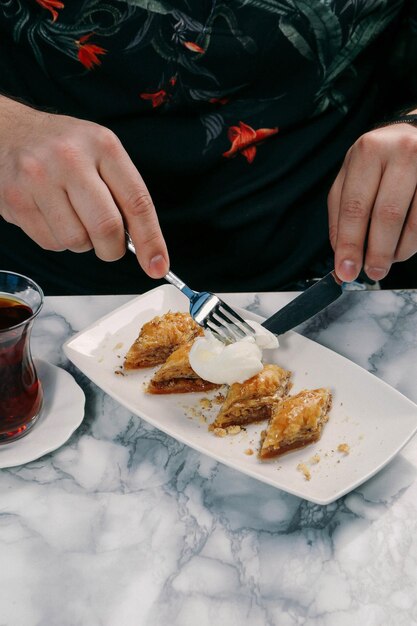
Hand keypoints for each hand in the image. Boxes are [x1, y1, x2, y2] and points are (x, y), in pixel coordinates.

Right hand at [0, 97, 168, 277]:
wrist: (8, 131)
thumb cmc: (62, 148)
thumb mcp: (101, 153)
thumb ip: (124, 193)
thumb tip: (146, 245)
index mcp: (103, 146)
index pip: (138, 202)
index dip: (151, 241)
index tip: (157, 265)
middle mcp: (71, 158)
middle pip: (107, 227)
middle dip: (113, 249)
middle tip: (109, 245)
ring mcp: (39, 178)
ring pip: (76, 240)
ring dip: (81, 242)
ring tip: (72, 218)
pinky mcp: (16, 199)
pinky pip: (50, 242)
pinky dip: (57, 240)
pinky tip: (51, 216)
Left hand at [328, 118, 416, 282]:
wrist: (416, 135)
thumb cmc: (380, 161)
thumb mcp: (353, 176)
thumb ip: (342, 213)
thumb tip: (341, 254)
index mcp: (369, 151)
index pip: (355, 207)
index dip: (350, 243)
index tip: (345, 270)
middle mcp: (401, 152)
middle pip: (386, 215)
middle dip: (376, 252)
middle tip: (371, 273)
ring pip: (414, 222)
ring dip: (398, 250)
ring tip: (388, 260)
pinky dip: (413, 242)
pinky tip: (403, 246)